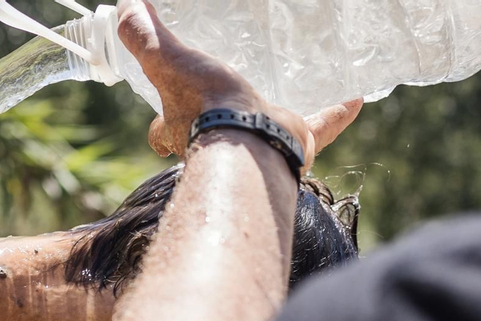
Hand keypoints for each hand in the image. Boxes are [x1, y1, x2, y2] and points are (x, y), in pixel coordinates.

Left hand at [116, 0, 361, 169]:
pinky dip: (336, 114)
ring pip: (268, 136)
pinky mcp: (295, 142)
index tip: (162, 116)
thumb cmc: (203, 104)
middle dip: (219, 125)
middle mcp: (219, 146)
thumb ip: (142, 37)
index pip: (162, 134)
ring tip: (288, 96)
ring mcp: (260, 146)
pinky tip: (354, 97)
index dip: (161, 125)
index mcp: (185, 131)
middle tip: (229, 97)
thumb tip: (125, 6)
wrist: (248, 141)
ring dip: (279, 120)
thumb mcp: (164, 61)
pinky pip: (320, 127)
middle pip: (214, 138)